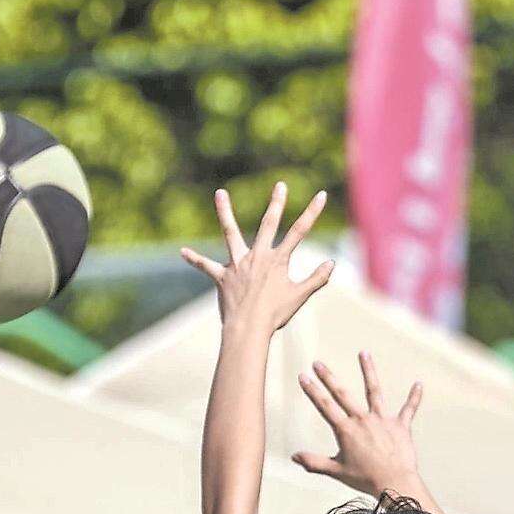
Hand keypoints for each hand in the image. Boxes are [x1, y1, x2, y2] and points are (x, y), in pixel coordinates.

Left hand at [181, 182, 331, 332]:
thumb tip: (332, 263)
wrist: (248, 328)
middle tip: (280, 185)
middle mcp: (258, 256)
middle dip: (276, 203)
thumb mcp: (299, 296)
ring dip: (225, 212)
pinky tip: (182, 251)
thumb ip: (317, 279)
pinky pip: (205, 266)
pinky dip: (194, 259)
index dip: (312, 212)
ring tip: (220, 193)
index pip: (300, 231)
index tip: (321, 194)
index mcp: (278, 260)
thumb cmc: (274, 315)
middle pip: (268, 224)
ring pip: (230, 233)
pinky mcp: (221, 276)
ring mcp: (238, 264)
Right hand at [294, 352, 425, 498]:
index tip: (303, 376)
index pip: (325, 406)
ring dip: (369, 371)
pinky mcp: (400, 425)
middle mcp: (362, 420)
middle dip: (329, 377)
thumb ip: (314, 462)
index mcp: (346, 430)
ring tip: (364, 353)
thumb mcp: (336, 471)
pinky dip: (414, 397)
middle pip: (342, 393)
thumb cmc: (365, 479)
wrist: (394, 482)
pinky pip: (409, 408)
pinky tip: (419, 384)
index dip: (312, 390)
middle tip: (319, 363)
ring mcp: (382, 420)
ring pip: (374, 390)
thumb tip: (294, 457)